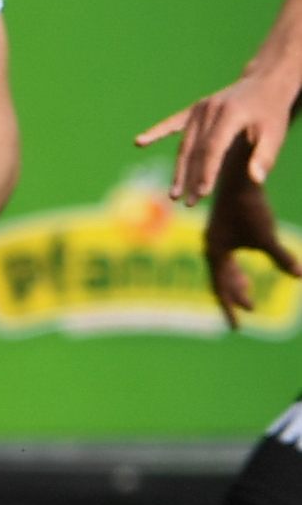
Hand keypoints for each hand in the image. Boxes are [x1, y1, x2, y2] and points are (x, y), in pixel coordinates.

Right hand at [138, 70, 297, 202]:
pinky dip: (157, 132)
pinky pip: (173, 123)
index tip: (203, 193)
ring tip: (175, 194)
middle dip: (191, 177)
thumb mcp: (276, 133)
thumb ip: (265, 156)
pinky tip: (139, 142)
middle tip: (188, 203)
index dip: (207, 171)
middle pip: (195, 149)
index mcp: (230, 115)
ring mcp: (199, 108)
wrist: (265, 82)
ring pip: (185, 143)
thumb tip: (256, 180)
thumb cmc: (272, 112)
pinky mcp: (194, 109)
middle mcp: (210, 110)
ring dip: (180, 169)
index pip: (213, 148)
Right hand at [206, 158, 301, 324]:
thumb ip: (281, 257)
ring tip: (249, 292)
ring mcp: (216, 238)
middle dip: (235, 296)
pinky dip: (236, 268)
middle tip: (251, 310)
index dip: (231, 308)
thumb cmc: (251, 208)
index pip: (221, 287)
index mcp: (216, 251)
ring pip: (223, 268)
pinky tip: (244, 271)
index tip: (237, 327)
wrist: (239, 176)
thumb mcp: (267, 236)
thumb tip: (300, 276)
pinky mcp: (223, 230)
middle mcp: (211, 246)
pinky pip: (226, 258)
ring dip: (236, 282)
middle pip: (220, 279)